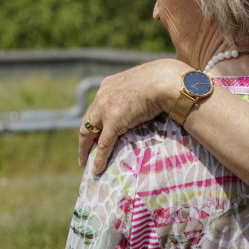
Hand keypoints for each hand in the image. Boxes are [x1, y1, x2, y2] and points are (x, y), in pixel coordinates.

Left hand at [79, 58, 187, 173]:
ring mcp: (105, 109)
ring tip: (84, 162)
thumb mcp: (143, 84)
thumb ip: (138, 93)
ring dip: (85, 149)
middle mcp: (102, 96)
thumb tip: (149, 99)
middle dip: (85, 135)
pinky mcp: (113, 122)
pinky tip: (96, 169)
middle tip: (84, 149)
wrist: (164, 80)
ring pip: (89, 133)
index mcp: (108, 85)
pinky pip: (103, 144)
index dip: (95, 119)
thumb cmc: (162, 79)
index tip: (94, 129)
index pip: (97, 106)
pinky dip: (99, 158)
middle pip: (88, 119)